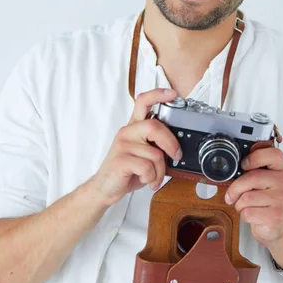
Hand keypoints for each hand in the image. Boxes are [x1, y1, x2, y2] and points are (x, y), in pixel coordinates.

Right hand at [89, 88, 182, 206]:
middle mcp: (127, 132)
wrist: (105, 187)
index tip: (172, 94)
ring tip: (153, 177)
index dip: (158, 94)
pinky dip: (151, 178)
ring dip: (160, 171)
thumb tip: (178, 147)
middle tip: (176, 156)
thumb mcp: (143, 154)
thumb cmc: (127, 171)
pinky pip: (147, 167)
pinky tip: (145, 179)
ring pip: (155, 154)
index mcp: (134, 127)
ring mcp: (123, 145)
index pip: (143, 102)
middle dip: (171, 144)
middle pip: (155, 127)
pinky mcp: (121, 160)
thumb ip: (156, 145)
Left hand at [224, 147, 282, 246]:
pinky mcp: (276, 216)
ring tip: (246, 206)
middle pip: (252, 177)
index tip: (244, 165)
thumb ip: (252, 171)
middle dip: (235, 188)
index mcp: (282, 169)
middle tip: (232, 195)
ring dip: (239, 204)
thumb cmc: (264, 201)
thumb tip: (233, 166)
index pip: (273, 154)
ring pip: (247, 197)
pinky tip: (252, 215)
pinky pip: (248, 212)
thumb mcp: (262, 182)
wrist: (275, 226)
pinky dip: (244, 215)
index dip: (254, 158)